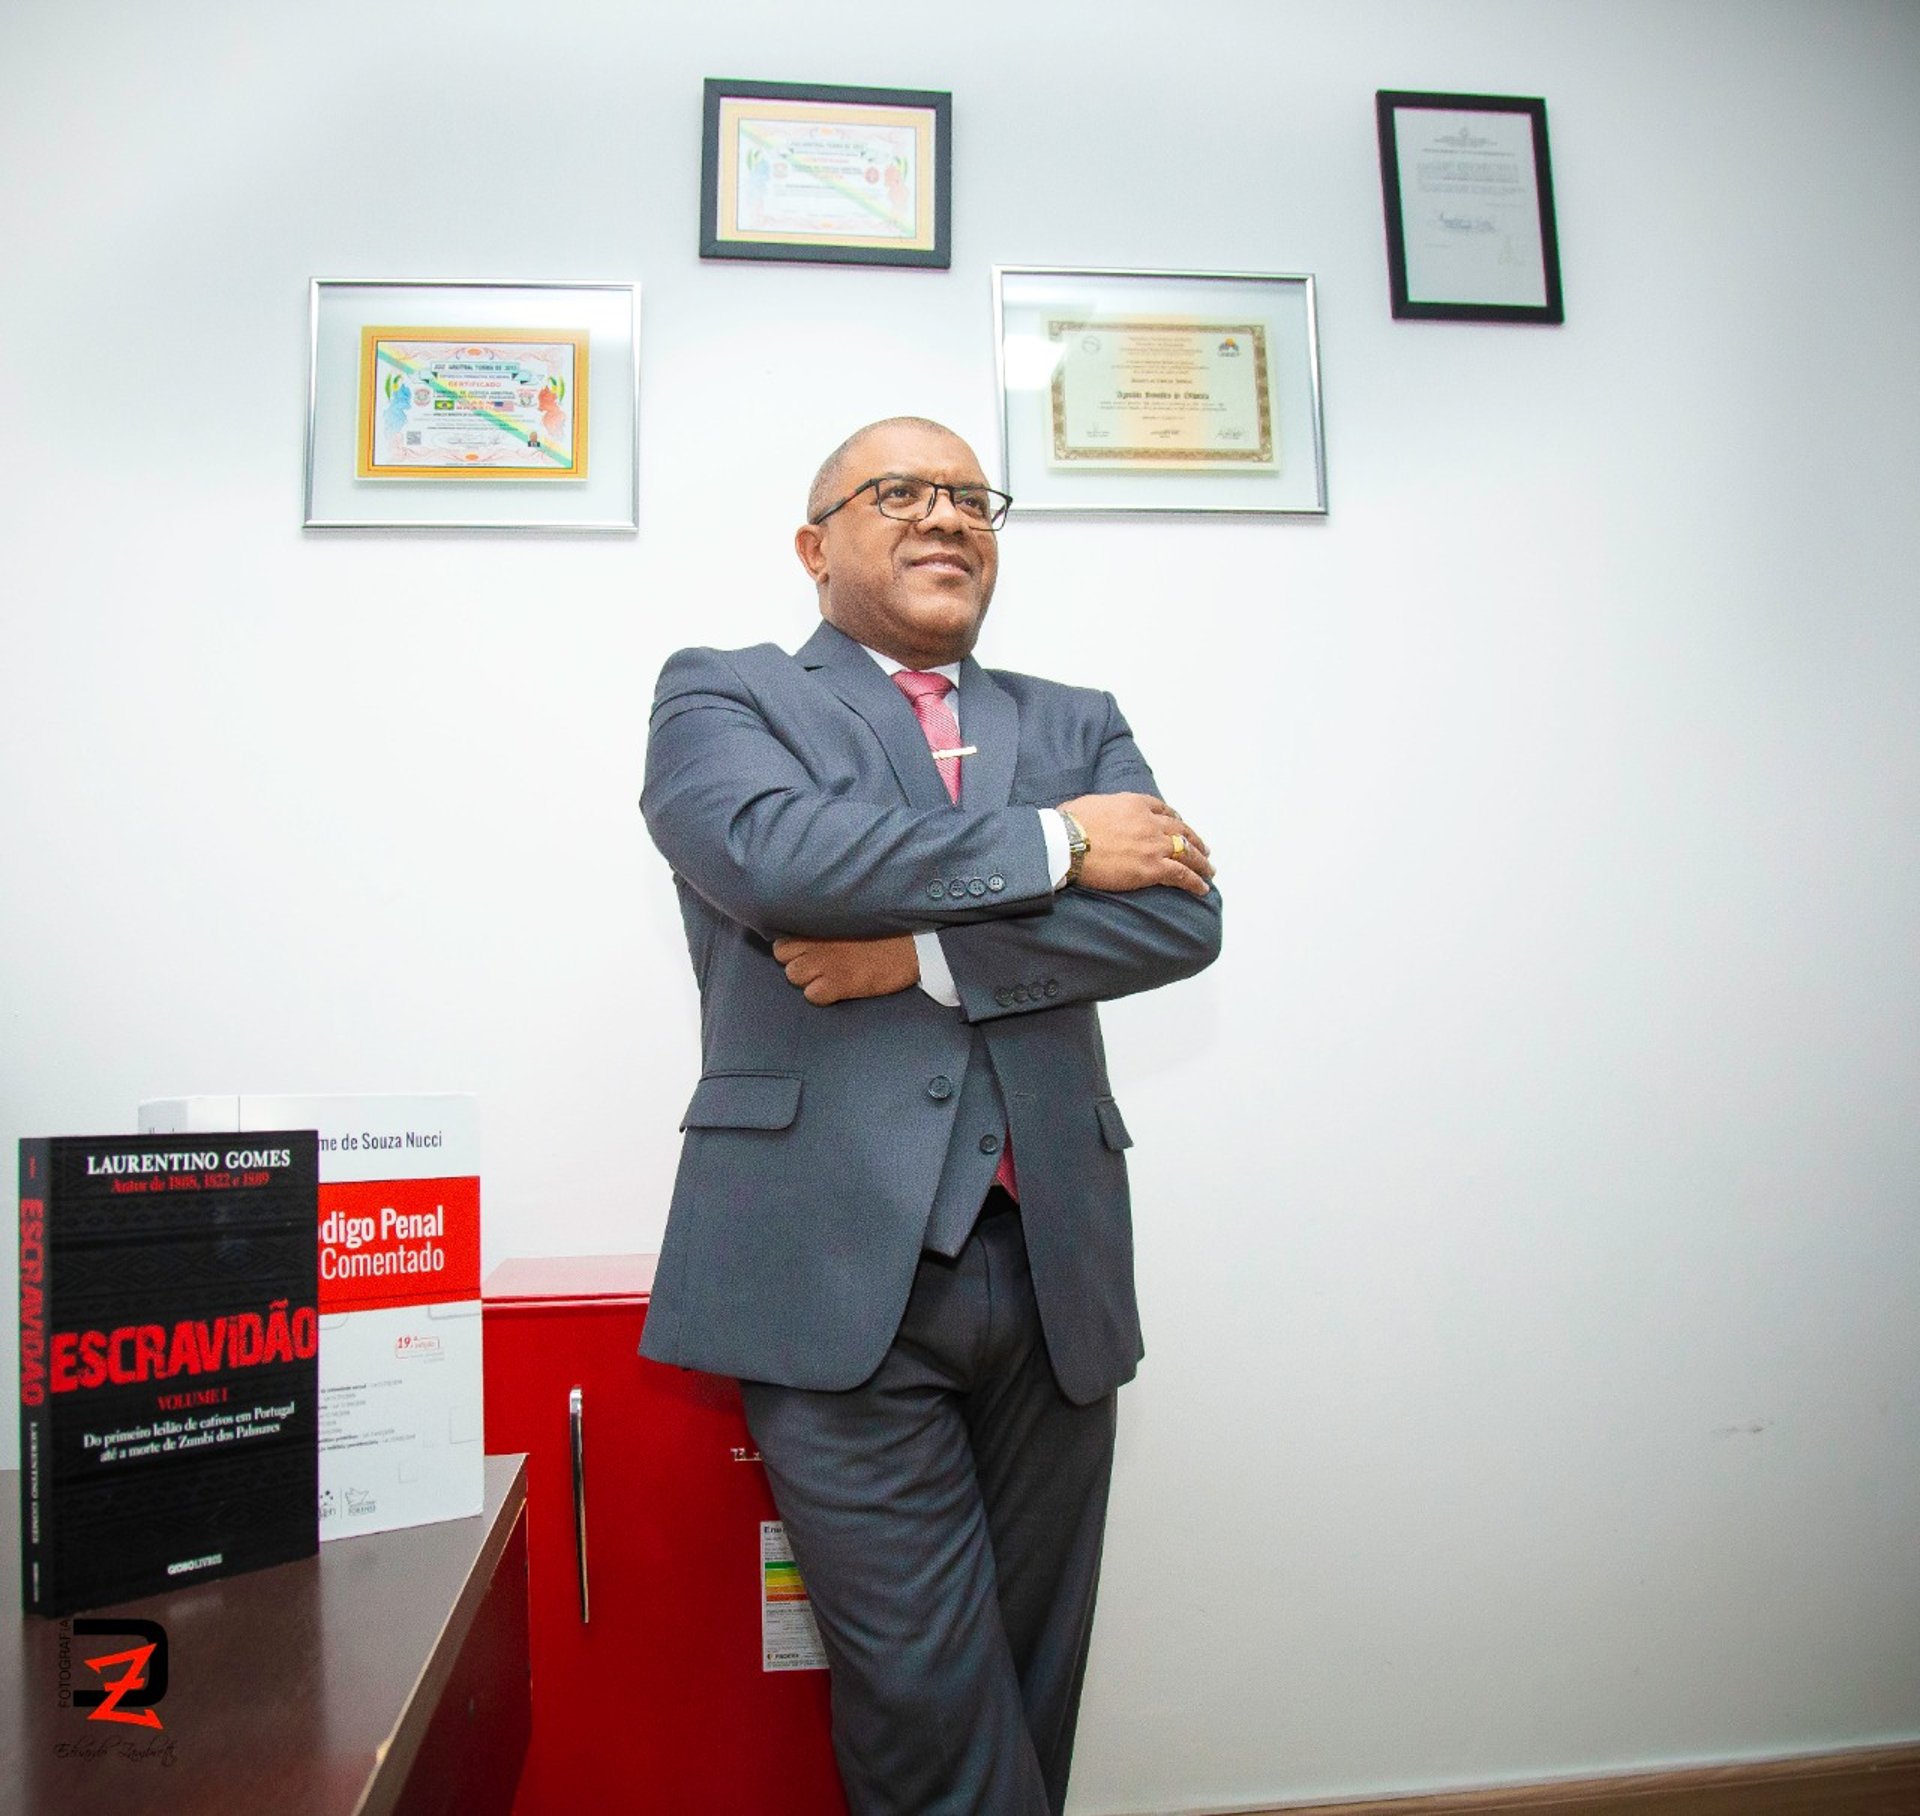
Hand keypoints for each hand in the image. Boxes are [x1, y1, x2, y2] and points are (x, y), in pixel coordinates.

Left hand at [772, 934, 920, 1004]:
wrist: (912, 945)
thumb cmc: (885, 931)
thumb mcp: (851, 920)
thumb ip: (827, 924)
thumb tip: (809, 934)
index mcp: (820, 924)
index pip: (783, 939)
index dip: (793, 949)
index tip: (807, 951)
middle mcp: (817, 942)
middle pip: (784, 959)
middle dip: (797, 963)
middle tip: (819, 965)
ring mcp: (825, 963)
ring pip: (794, 976)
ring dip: (808, 979)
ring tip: (828, 977)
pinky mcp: (839, 984)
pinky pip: (812, 996)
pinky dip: (822, 996)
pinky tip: (838, 990)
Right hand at [1058, 793, 1213, 895]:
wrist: (1068, 842)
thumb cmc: (1069, 824)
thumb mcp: (1090, 804)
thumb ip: (1104, 809)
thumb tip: (1094, 816)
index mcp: (1134, 804)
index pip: (1162, 809)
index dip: (1174, 818)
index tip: (1178, 824)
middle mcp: (1150, 822)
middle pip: (1180, 829)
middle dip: (1194, 839)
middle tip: (1202, 848)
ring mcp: (1154, 845)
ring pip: (1187, 851)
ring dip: (1201, 861)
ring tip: (1209, 869)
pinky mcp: (1152, 868)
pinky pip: (1182, 875)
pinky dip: (1195, 881)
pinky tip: (1202, 888)